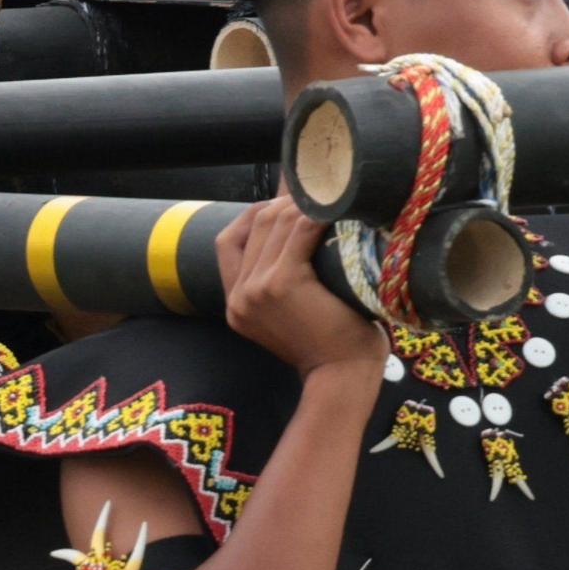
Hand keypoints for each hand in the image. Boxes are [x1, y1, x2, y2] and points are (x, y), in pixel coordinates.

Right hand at [215, 200, 381, 377]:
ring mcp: (256, 290)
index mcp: (235, 304)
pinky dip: (317, 215)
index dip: (252, 213)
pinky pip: (299, 233)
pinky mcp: (282, 284)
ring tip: (331, 197)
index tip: (283, 201)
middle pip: (253, 226)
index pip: (227, 241)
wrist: (341, 376)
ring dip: (302, 205)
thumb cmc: (330, 342)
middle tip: (318, 192)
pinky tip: (337, 208)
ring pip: (273, 224)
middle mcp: (238, 297)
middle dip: (283, 203)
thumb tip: (303, 232)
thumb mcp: (291, 314)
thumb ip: (282, 281)